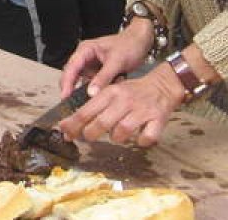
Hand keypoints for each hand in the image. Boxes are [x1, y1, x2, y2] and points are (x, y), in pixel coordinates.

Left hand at [57, 64, 184, 147]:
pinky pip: (147, 137)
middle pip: (101, 123)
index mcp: (110, 93)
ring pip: (122, 132)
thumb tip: (69, 125)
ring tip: (118, 134)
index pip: (85, 111)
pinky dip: (142, 141)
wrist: (162, 85)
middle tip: (90, 136)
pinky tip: (140, 138)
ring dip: (117, 138)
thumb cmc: (132, 92)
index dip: (73, 125)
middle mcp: (124, 100)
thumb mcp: (111, 93)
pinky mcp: (158, 119)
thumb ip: (93, 107)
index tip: (65, 133)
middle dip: (91, 134)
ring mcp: (141, 110)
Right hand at [59, 21, 153, 98]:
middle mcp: (85, 57)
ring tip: (92, 102)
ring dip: (88, 91)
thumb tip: (91, 93)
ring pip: (82, 82)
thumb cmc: (129, 45)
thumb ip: (103, 77)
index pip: (71, 67)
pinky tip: (103, 96)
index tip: (65, 97)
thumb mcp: (116, 61)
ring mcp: (91, 66)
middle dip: (72, 89)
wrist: (141, 42)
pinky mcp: (98, 73)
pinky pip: (93, 84)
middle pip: (72, 75)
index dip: (66, 82)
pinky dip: (98, 90)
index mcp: (85, 50)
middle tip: (73, 105)